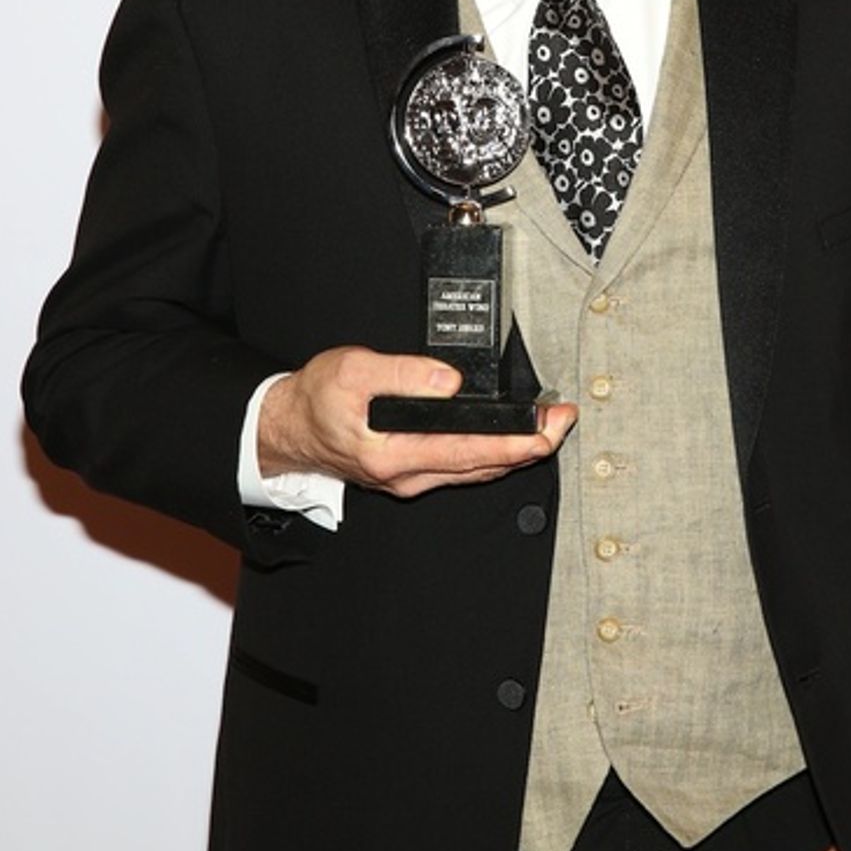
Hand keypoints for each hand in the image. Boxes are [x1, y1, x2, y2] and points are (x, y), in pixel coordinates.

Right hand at [257, 346, 576, 497]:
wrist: (287, 427)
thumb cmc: (316, 400)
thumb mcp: (353, 371)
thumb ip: (404, 374)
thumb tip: (450, 382)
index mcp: (394, 454)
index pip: (470, 451)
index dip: (516, 441)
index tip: (548, 427)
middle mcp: (407, 476)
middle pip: (482, 466)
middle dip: (530, 446)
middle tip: (563, 420)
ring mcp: (409, 479)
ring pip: (475, 471)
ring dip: (515, 451)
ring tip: (548, 427)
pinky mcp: (411, 472)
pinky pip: (461, 467)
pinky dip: (491, 454)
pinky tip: (509, 440)